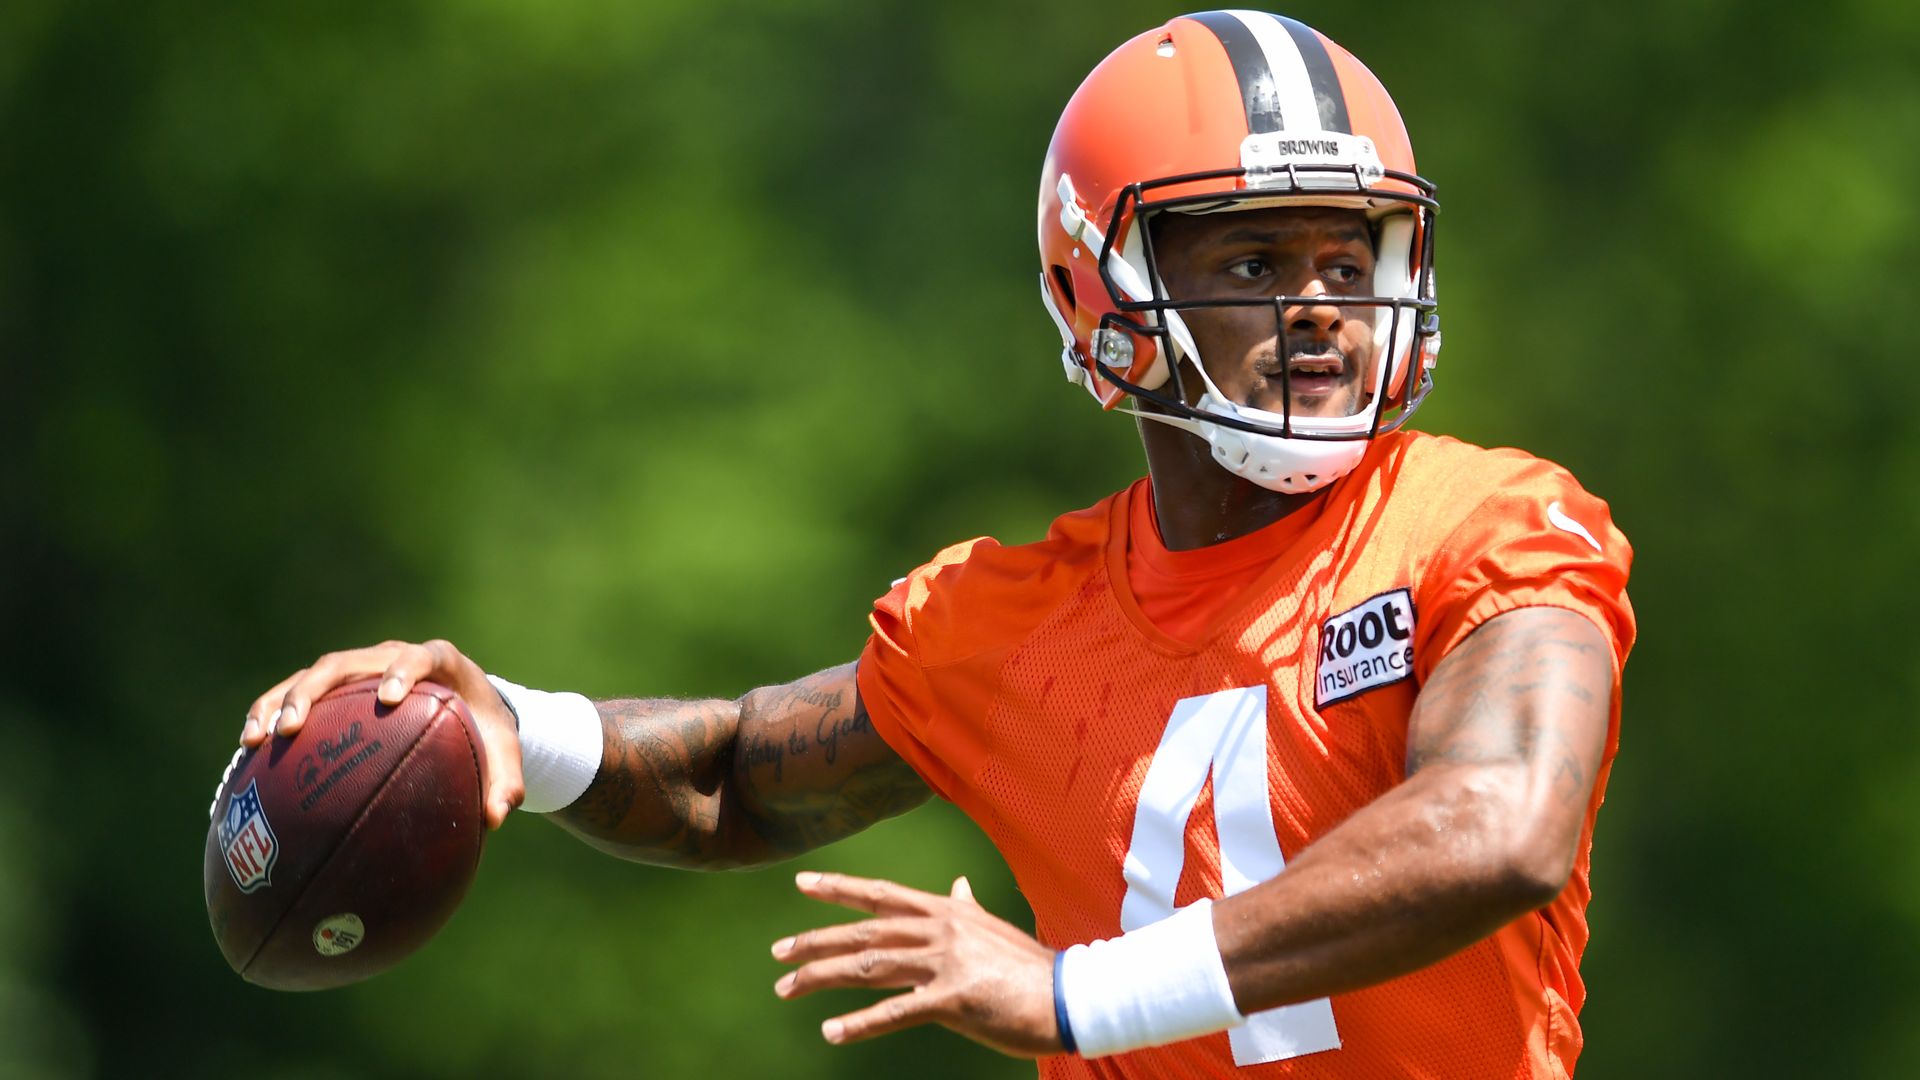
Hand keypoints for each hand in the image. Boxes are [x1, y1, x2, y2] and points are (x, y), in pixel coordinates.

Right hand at [242, 639, 524, 827]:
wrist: (466, 705)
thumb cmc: (485, 729)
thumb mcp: (504, 752)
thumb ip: (505, 782)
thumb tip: (495, 819)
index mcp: (439, 663)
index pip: (419, 656)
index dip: (403, 670)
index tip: (390, 697)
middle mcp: (391, 657)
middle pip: (345, 662)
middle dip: (315, 689)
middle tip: (294, 726)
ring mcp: (360, 669)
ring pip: (311, 675)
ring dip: (279, 702)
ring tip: (256, 740)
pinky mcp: (337, 688)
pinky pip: (294, 694)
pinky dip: (269, 716)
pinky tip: (247, 754)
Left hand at [772, 871, 1061, 1057]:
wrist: (1068, 995)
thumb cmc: (1029, 967)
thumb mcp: (992, 929)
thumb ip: (967, 908)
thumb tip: (958, 884)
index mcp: (945, 911)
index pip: (881, 896)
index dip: (840, 889)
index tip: (802, 884)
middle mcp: (939, 929)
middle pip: (863, 933)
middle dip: (815, 941)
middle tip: (777, 953)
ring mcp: (945, 962)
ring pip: (868, 967)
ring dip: (821, 977)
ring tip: (787, 988)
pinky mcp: (953, 999)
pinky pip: (894, 1012)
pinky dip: (858, 1024)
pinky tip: (831, 1032)